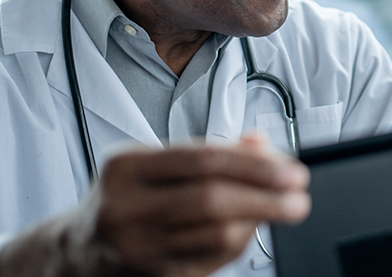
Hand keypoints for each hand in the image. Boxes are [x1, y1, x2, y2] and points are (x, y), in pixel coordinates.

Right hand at [0, 136, 309, 276]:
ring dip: (260, 222)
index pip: (204, 160)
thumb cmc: (128, 196)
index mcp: (127, 168)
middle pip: (212, 200)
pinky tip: (255, 229)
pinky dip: (241, 243)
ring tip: (286, 209)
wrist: (78, 251)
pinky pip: (211, 261)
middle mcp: (126, 208)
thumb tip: (262, 144)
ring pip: (216, 235)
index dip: (256, 165)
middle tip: (300, 195)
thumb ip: (209, 150)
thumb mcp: (156, 162)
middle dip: (267, 197)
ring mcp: (137, 249)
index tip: (292, 170)